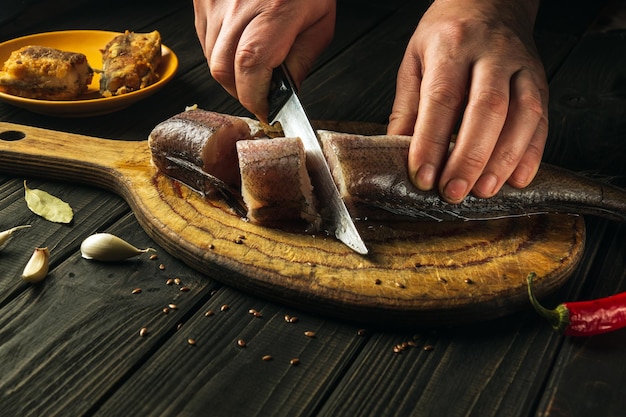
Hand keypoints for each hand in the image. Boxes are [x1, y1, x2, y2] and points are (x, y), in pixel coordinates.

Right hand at [193, 0, 335, 120]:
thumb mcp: (320, 22)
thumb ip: (302, 61)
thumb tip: (284, 95)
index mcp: (275, 10)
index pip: (251, 66)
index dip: (255, 97)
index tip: (267, 110)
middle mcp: (239, 4)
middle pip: (223, 69)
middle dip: (242, 92)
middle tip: (260, 94)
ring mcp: (215, 1)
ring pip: (211, 58)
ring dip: (231, 74)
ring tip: (254, 66)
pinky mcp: (202, 0)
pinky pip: (204, 40)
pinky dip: (221, 54)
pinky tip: (239, 45)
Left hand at [387, 0, 547, 203]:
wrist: (491, 0)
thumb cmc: (447, 34)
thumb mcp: (415, 60)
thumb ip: (407, 107)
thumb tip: (398, 152)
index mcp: (452, 47)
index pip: (441, 100)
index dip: (431, 142)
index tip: (422, 176)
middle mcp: (491, 55)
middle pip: (486, 110)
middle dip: (469, 158)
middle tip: (453, 191)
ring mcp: (521, 67)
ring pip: (521, 116)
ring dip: (503, 160)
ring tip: (482, 191)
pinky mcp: (540, 80)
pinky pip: (542, 120)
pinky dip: (532, 153)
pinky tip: (517, 179)